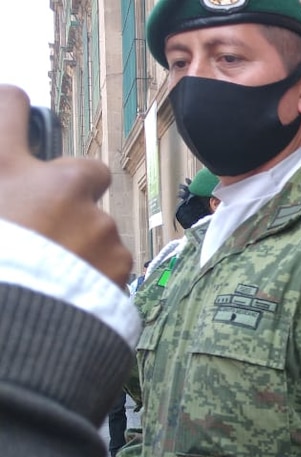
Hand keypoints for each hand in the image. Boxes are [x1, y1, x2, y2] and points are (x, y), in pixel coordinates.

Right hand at [0, 85, 131, 286]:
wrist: (9, 336)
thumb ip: (5, 200)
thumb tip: (14, 210)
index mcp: (3, 170)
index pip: (8, 107)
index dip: (11, 108)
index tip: (15, 115)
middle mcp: (56, 186)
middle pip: (84, 170)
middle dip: (76, 193)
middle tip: (49, 223)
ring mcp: (95, 223)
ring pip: (98, 225)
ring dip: (83, 244)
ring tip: (52, 276)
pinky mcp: (120, 259)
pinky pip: (111, 262)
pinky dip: (95, 275)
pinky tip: (70, 296)